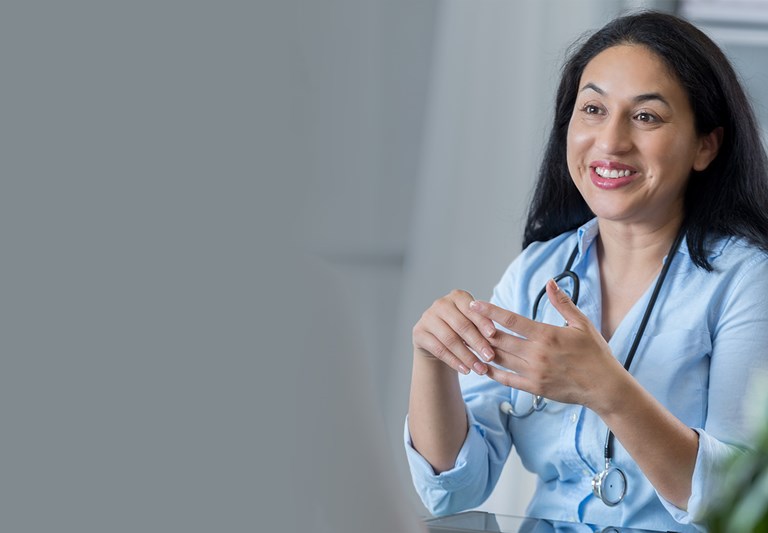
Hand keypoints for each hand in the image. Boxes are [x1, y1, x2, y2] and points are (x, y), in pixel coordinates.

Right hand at [412, 289, 497, 375]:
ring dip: (467, 356)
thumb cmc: (463, 330)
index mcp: (458, 296)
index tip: (494, 335)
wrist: (437, 340)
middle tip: (490, 357)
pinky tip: (466, 370)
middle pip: (461, 325)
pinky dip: (454, 361)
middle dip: (477, 342)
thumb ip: (483, 326)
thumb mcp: (474, 324)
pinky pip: (439, 349)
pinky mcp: (419, 332)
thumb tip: (495, 335)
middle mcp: (440, 304)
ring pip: (450, 339)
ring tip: (480, 369)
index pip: (471, 309)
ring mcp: (427, 317)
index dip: (482, 322)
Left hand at [468, 280, 621, 408]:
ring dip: (482, 350)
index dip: (490, 311)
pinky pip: (506, 378)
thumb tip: (550, 282)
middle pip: (499, 340)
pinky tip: (481, 365)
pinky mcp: (534, 388)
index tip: (474, 304)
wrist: (605, 387)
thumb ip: (562, 303)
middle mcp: (537, 354)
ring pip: (500, 359)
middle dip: (480, 330)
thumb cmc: (595, 353)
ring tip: (466, 341)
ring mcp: (534, 372)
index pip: (511, 320)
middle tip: (465, 321)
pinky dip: (492, 371)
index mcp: (546, 335)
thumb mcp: (582, 324)